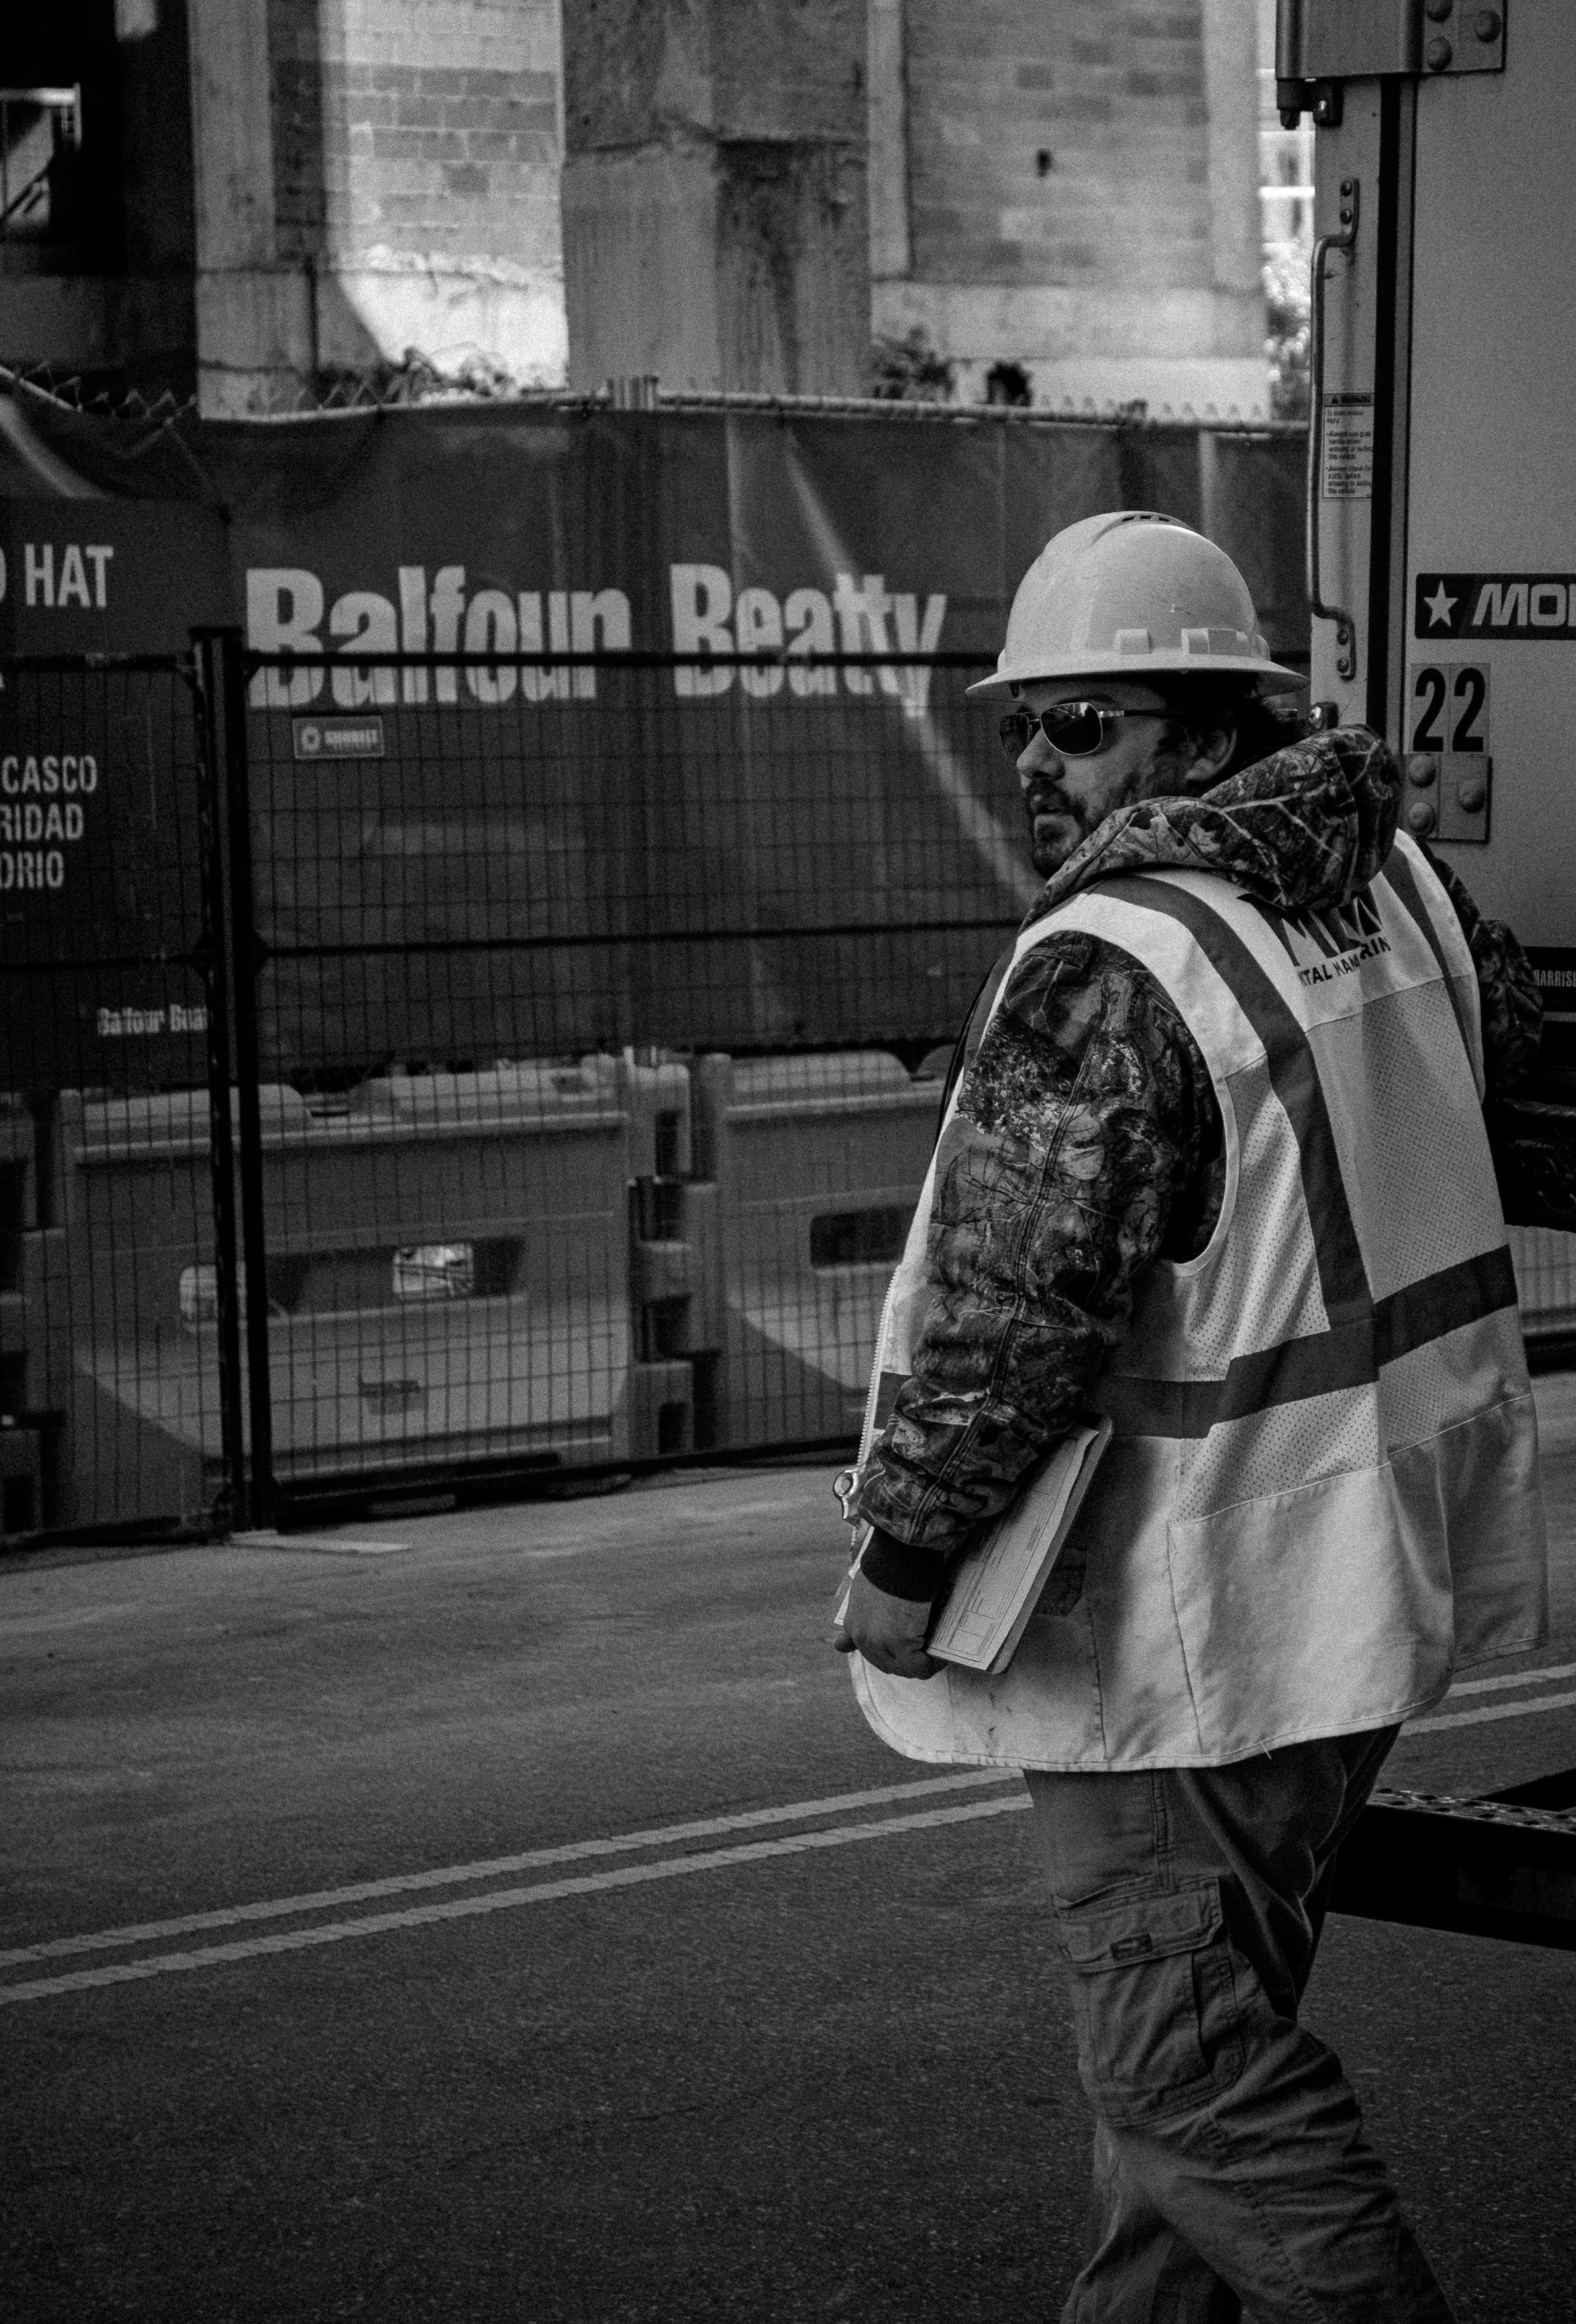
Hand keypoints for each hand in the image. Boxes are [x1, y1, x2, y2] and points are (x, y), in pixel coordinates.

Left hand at [832, 1565, 940, 1679]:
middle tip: (925, 1650)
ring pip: (904, 1669)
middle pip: (887, 1664)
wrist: (899, 1554)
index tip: (905, 1649)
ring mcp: (881, 1643)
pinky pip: (921, 1667)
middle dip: (906, 1660)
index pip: (867, 1652)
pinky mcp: (901, 1644)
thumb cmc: (891, 1562)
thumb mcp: (872, 1585)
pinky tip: (942, 1655)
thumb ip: (871, 1607)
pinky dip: (933, 1664)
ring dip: (921, 1663)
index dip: (888, 1653)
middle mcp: (863, 1638)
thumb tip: (885, 1614)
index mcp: (853, 1624)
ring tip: (936, 1653)